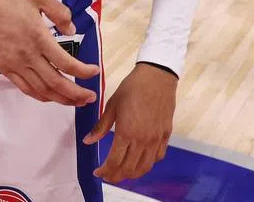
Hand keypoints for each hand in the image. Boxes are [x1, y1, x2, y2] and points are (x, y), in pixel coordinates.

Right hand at [0, 0, 99, 105]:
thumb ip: (59, 11)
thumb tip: (71, 30)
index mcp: (39, 37)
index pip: (67, 63)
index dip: (84, 71)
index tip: (95, 71)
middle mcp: (29, 56)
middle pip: (57, 83)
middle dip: (76, 94)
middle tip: (90, 97)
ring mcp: (15, 64)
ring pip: (42, 90)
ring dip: (61, 99)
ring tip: (75, 101)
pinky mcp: (5, 68)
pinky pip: (25, 88)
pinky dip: (41, 96)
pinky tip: (50, 97)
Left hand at [84, 62, 177, 182]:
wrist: (156, 77)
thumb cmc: (132, 88)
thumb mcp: (112, 105)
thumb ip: (100, 127)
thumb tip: (88, 140)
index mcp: (127, 132)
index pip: (114, 161)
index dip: (105, 171)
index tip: (98, 172)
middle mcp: (143, 140)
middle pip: (129, 169)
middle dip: (116, 176)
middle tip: (107, 175)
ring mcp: (156, 139)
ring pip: (144, 167)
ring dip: (131, 174)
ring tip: (121, 172)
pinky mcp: (165, 136)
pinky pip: (157, 157)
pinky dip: (147, 164)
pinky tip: (140, 161)